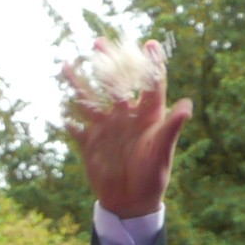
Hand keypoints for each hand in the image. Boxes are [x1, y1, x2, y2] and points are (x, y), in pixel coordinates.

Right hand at [63, 38, 191, 218]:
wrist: (131, 201)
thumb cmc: (153, 176)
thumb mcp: (163, 151)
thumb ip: (172, 127)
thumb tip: (187, 105)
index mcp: (148, 115)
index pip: (150, 83)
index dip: (151, 63)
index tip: (149, 43)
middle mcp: (126, 116)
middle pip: (115, 84)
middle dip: (107, 64)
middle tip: (99, 43)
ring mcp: (106, 128)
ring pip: (90, 101)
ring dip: (79, 84)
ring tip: (67, 64)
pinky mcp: (89, 144)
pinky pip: (76, 128)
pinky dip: (66, 119)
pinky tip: (58, 108)